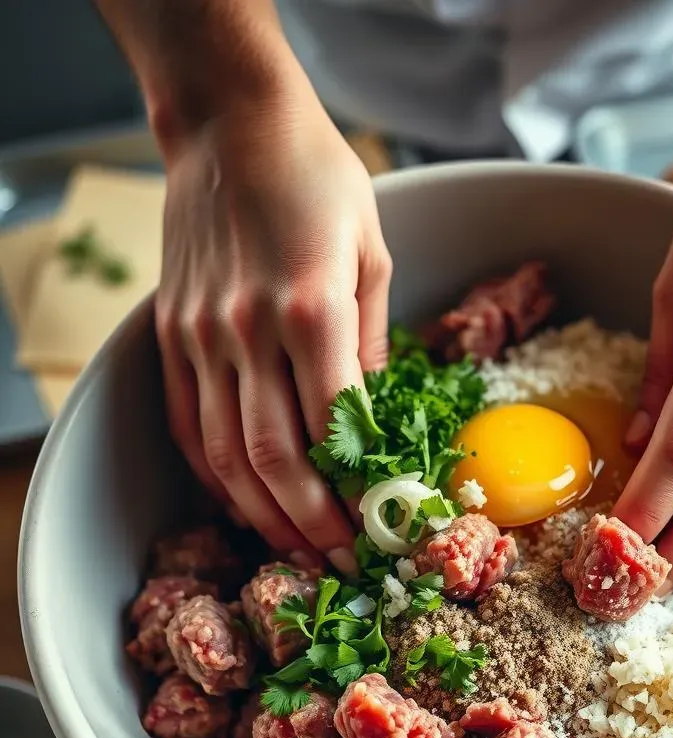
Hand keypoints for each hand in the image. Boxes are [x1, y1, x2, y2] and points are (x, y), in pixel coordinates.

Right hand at [155, 85, 390, 572]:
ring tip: (299, 553)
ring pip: (226, 454)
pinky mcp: (174, 334)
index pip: (334, 430)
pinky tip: (243, 507)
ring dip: (264, 516)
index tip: (381, 529)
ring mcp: (202, 335)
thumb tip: (374, 417)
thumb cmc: (318, 179)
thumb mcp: (372, 254)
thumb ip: (373, 341)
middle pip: (275, 459)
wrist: (231, 122)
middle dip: (313, 526)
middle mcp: (249, 330)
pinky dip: (215, 477)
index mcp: (313, 310)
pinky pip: (189, 424)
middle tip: (345, 564)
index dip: (356, 493)